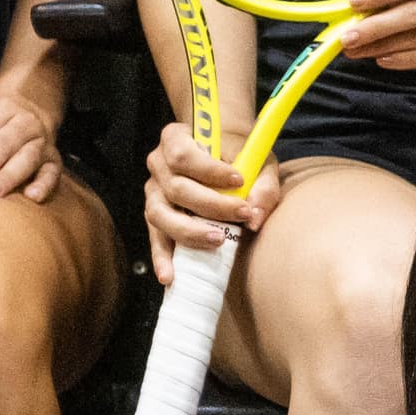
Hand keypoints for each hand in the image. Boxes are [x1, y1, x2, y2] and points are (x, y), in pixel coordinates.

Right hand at [141, 120, 280, 285]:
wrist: (221, 152)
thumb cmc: (237, 154)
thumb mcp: (256, 159)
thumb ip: (262, 184)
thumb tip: (254, 218)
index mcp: (175, 139)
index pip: (183, 155)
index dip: (208, 170)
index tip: (238, 180)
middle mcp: (158, 164)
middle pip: (175, 188)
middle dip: (210, 205)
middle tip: (241, 216)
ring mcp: (153, 191)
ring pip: (160, 214)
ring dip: (188, 231)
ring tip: (217, 241)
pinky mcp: (156, 215)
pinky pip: (155, 237)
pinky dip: (162, 257)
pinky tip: (170, 275)